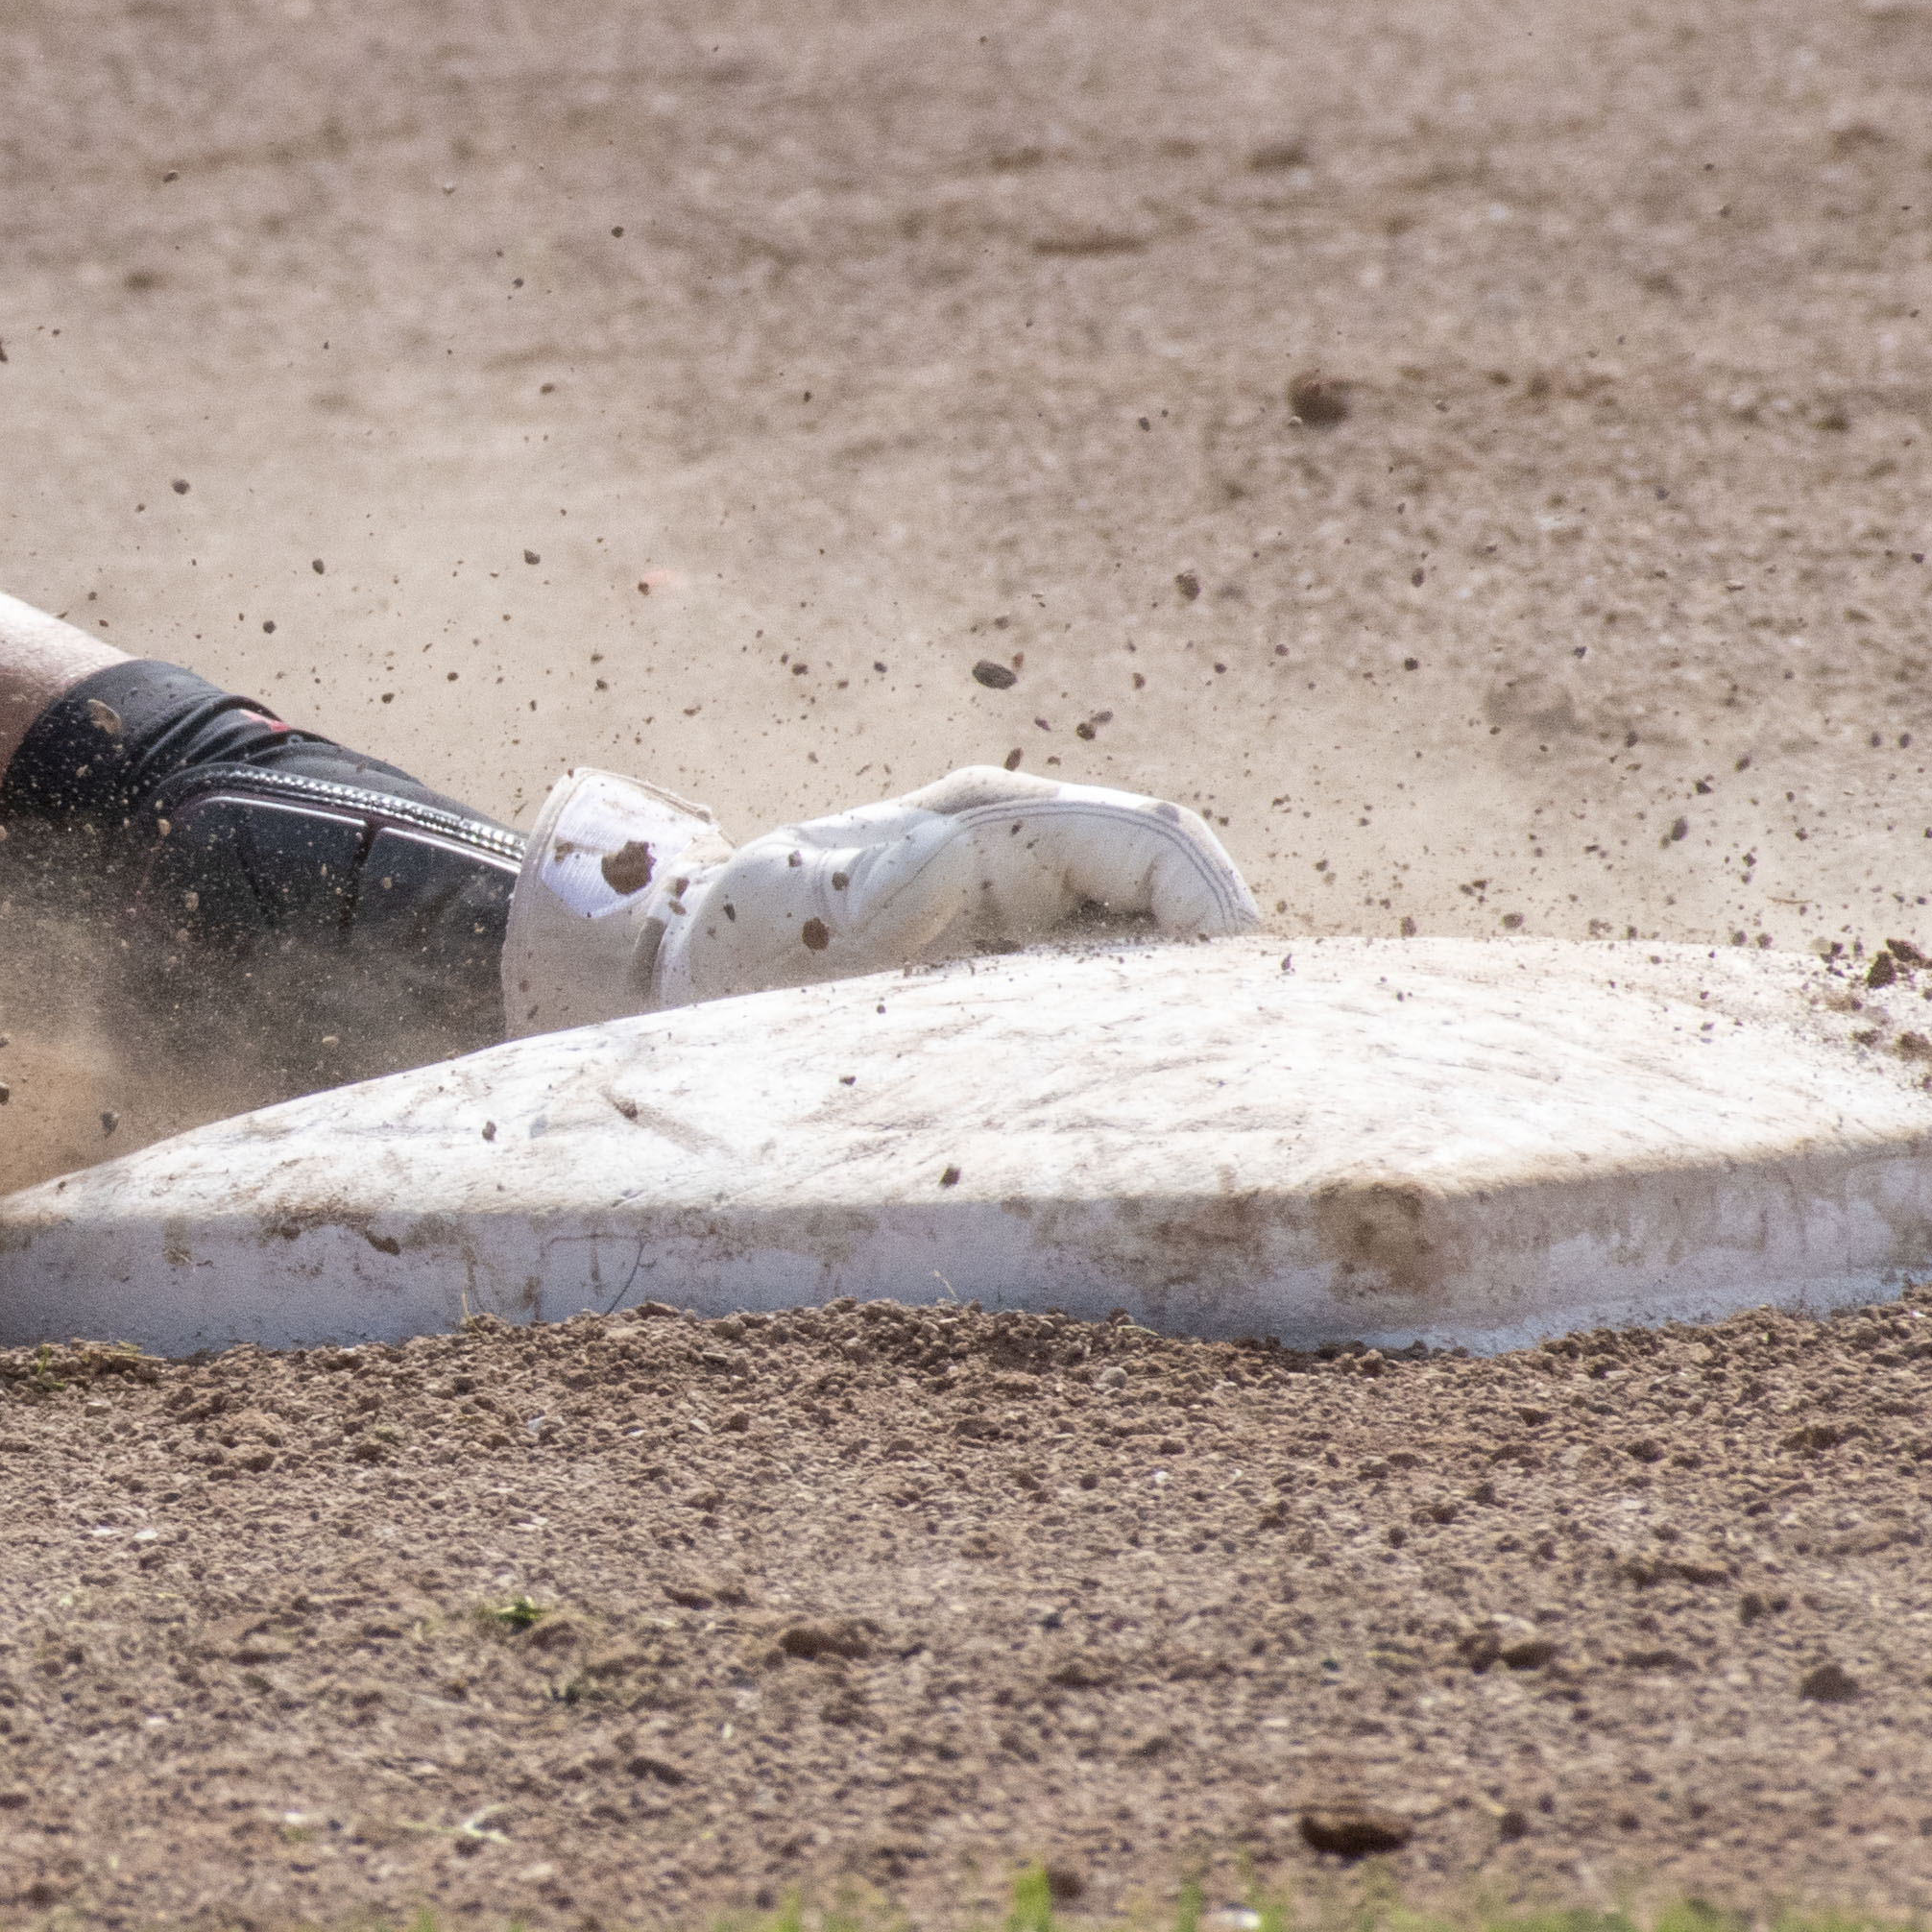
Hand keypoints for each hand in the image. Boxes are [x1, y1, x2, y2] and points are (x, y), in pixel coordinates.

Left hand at [498, 761, 1260, 1034]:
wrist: (690, 976)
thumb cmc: (736, 937)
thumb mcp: (782, 913)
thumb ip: (861, 891)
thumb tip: (951, 854)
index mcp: (993, 821)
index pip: (1151, 841)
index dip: (1212, 907)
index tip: (1237, 996)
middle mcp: (1037, 856)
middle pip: (1182, 897)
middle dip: (1224, 975)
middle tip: (1241, 1071)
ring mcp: (1039, 917)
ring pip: (1162, 956)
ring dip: (1188, 1016)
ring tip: (1205, 1100)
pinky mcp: (1030, 977)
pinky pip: (1119, 999)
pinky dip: (1145, 1044)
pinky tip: (1144, 1110)